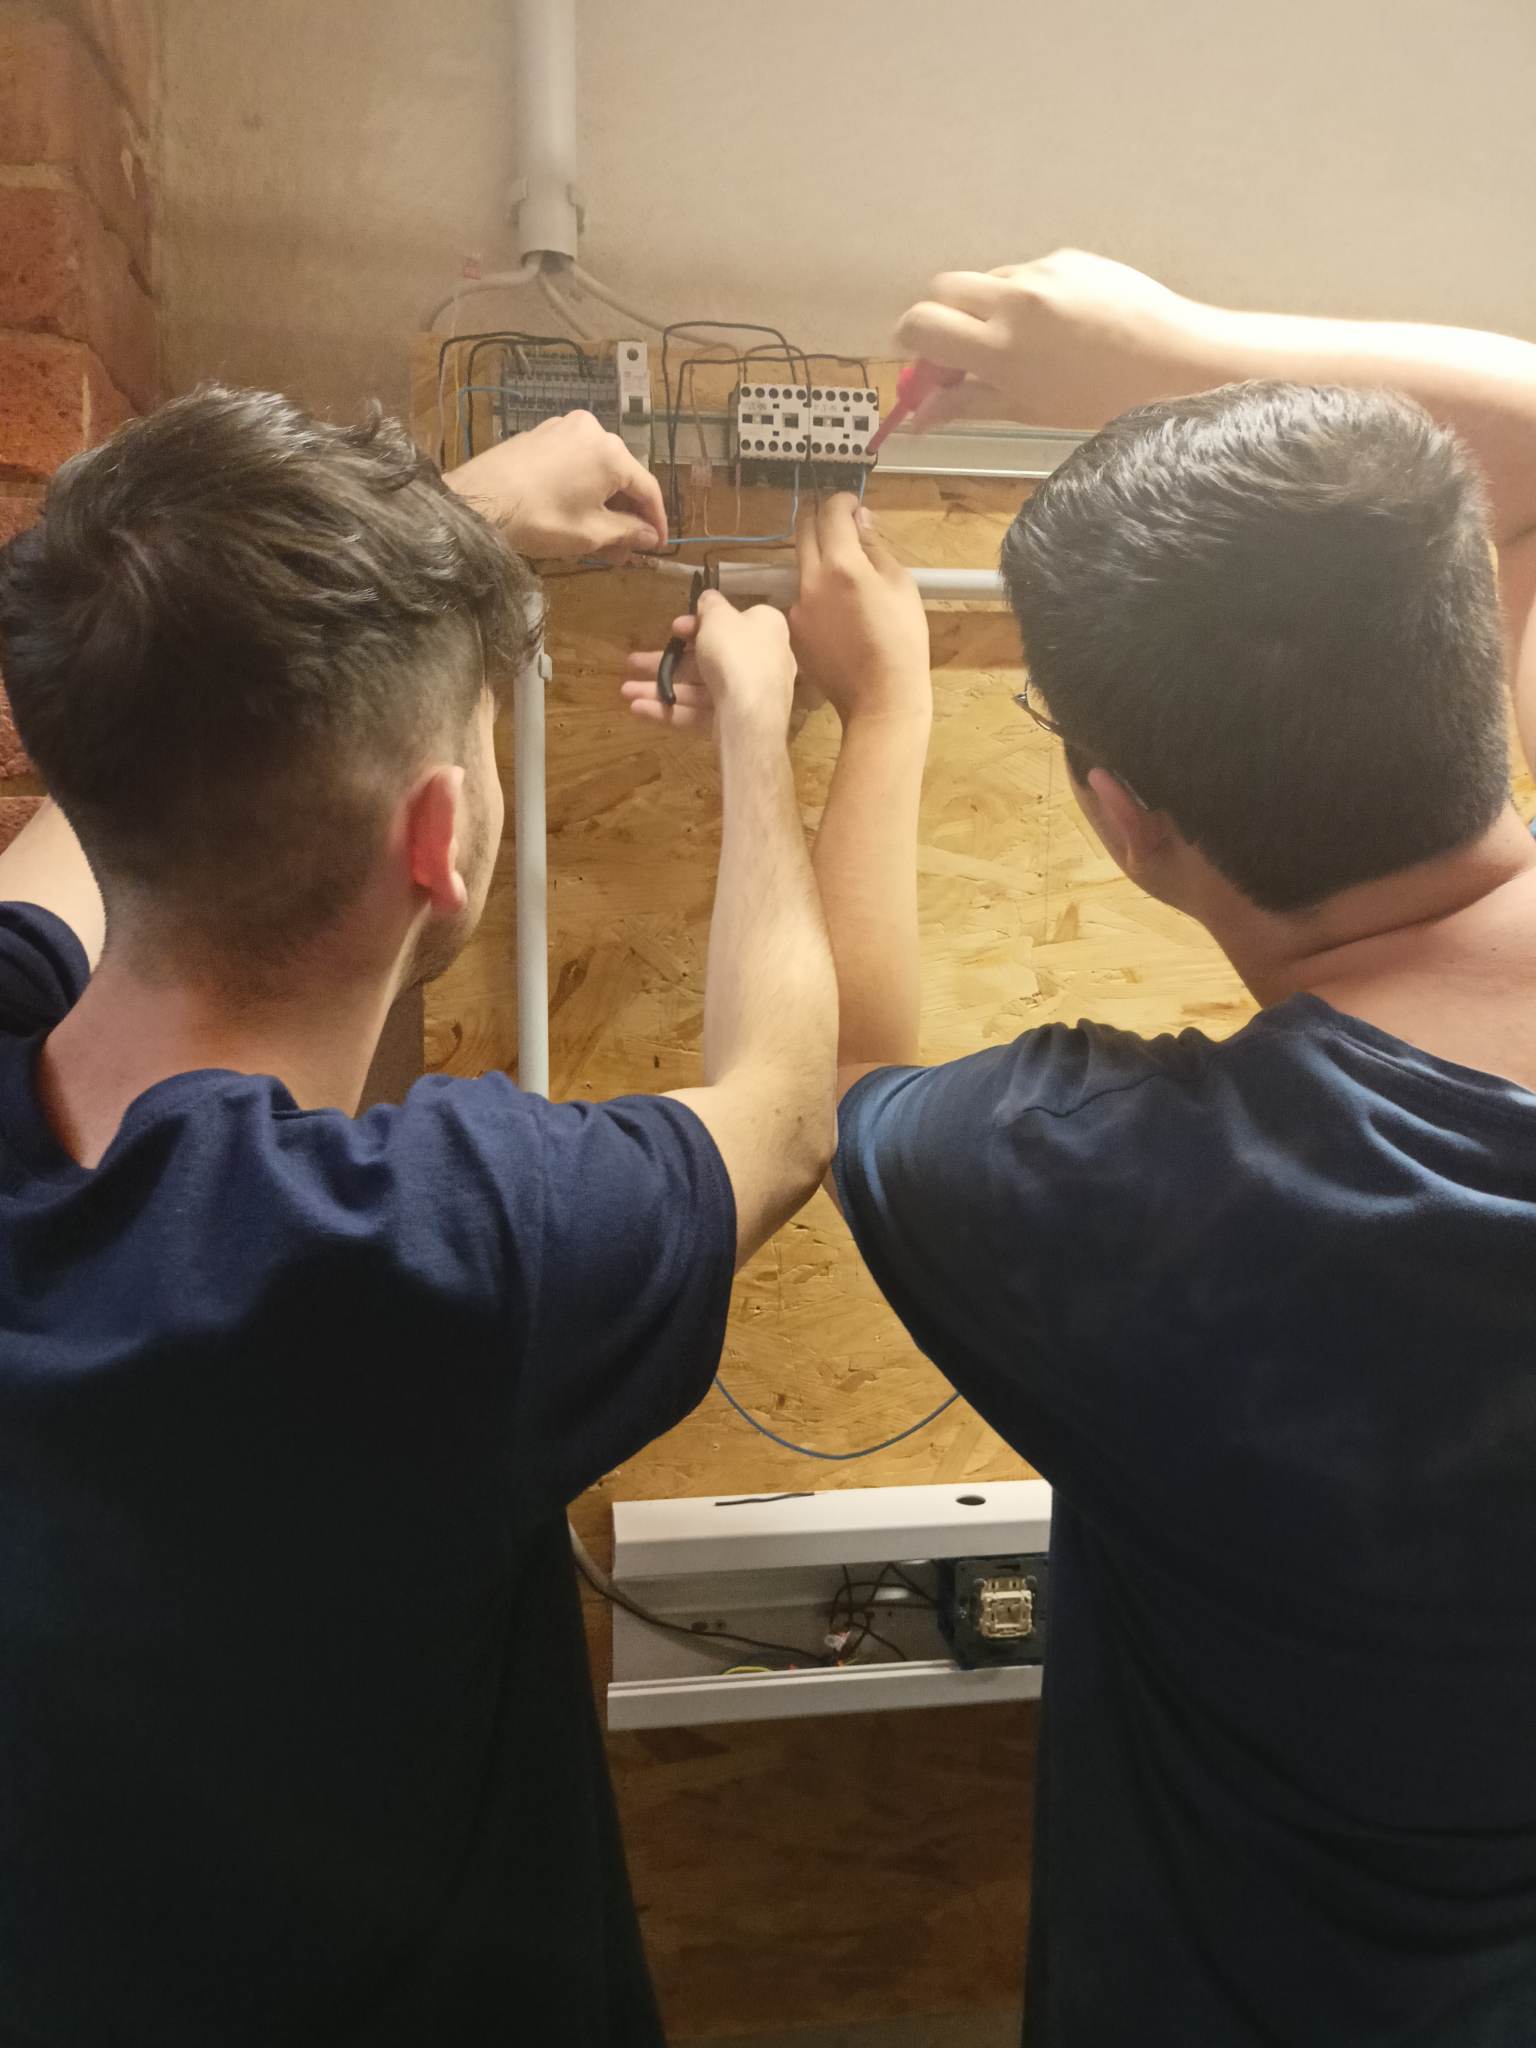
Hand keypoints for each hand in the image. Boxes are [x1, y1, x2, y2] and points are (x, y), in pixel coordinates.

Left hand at [445, 409, 667, 560]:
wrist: (479, 501)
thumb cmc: (542, 519)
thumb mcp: (591, 533)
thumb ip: (627, 531)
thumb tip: (649, 537)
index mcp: (611, 452)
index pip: (648, 488)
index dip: (656, 521)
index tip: (657, 546)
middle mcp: (592, 430)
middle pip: (621, 476)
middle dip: (626, 515)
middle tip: (624, 550)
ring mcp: (563, 428)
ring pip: (596, 470)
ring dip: (604, 504)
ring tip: (600, 539)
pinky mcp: (540, 435)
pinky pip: (574, 463)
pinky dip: (582, 488)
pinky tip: (576, 514)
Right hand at [621, 592, 796, 744]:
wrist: (752, 714)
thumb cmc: (736, 653)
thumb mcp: (720, 617)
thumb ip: (710, 605)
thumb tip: (708, 598)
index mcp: (764, 631)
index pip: (730, 623)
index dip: (696, 625)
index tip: (673, 628)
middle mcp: (760, 662)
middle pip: (707, 658)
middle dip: (666, 661)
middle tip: (634, 662)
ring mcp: (746, 696)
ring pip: (697, 689)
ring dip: (659, 688)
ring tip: (625, 691)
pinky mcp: (733, 722)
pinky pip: (698, 713)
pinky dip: (669, 710)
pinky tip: (637, 709)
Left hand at [789, 494, 929, 727]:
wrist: (880, 697)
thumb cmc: (902, 640)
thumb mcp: (901, 585)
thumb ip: (875, 546)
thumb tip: (860, 519)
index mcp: (842, 564)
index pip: (831, 513)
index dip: (842, 501)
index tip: (852, 503)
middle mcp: (811, 581)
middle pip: (804, 532)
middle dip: (821, 520)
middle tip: (840, 524)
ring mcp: (796, 607)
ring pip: (801, 567)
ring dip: (818, 559)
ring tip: (844, 573)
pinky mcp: (793, 631)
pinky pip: (800, 599)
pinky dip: (815, 593)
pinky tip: (837, 612)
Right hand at [893, 249, 1211, 432]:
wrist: (1177, 358)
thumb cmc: (1106, 397)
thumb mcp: (1029, 408)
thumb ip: (967, 404)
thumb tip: (920, 416)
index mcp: (1001, 346)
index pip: (922, 323)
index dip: (910, 340)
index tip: (919, 359)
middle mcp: (1016, 300)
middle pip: (944, 289)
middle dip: (941, 317)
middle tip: (958, 353)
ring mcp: (1043, 272)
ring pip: (988, 282)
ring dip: (987, 310)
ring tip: (1021, 347)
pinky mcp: (1069, 257)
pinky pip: (1029, 274)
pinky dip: (1027, 299)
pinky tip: (1058, 329)